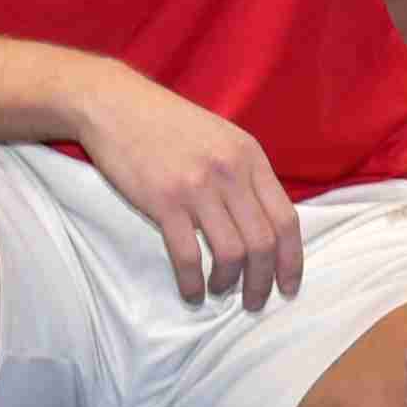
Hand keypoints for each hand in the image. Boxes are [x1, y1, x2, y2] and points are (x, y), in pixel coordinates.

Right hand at [76, 68, 304, 313]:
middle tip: (253, 301)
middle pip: (263, 242)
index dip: (291, 260)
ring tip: (219, 290)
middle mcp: (230, 171)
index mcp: (250, 156)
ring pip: (232, 254)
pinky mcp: (164, 200)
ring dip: (228, 283)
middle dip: (262, 282)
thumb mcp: (221, 137)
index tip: (287, 286)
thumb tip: (265, 223)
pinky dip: (193, 283)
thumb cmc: (168, 123)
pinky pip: (189, 256)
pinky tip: (191, 292)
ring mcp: (197, 186)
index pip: (286, 218)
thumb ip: (245, 174)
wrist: (115, 105)